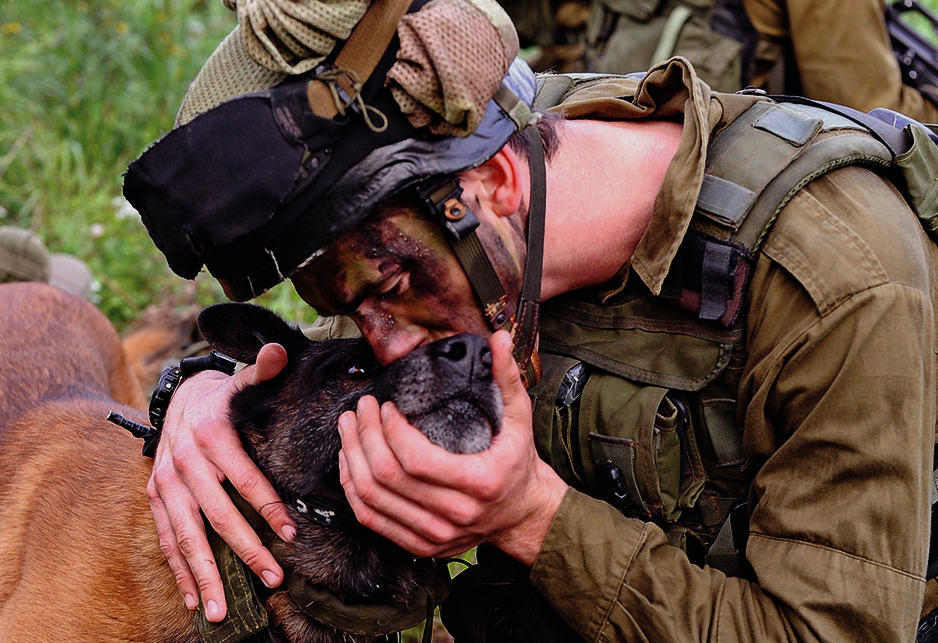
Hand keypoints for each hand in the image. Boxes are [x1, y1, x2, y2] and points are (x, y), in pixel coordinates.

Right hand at [146, 343, 295, 621]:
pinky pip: (167, 540)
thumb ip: (264, 371)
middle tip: (272, 578)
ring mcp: (167, 485)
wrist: (176, 400)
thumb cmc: (223, 399)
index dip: (268, 506)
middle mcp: (186, 463)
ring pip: (186, 536)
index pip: (245, 478)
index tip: (292, 535)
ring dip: (204, 574)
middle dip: (245, 550)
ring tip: (221, 610)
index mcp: (213, 436)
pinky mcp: (156, 500)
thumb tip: (281, 351)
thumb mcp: (242, 382)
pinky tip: (194, 599)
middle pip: (216, 514)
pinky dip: (179, 571)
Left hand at [337, 330, 567, 565]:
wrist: (524, 515)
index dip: (391, 431)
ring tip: (349, 428)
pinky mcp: (421, 545)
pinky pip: (373, 520)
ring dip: (352, 459)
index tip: (386, 407)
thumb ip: (507, 377)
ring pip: (373, 499)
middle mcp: (455, 513)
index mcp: (479, 481)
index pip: (417, 459)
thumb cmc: (518, 463)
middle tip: (360, 409)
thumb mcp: (520, 418)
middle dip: (365, 437)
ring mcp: (436, 534)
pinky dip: (354, 489)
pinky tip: (349, 462)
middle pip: (388, 477)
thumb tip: (499, 339)